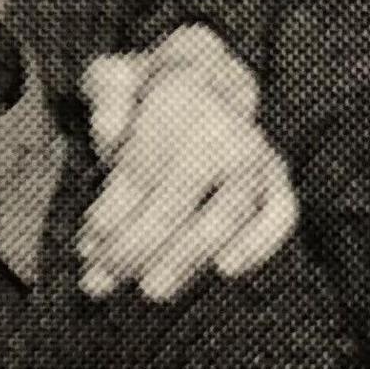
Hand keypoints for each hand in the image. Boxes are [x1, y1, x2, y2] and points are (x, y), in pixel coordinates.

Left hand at [77, 28, 297, 300]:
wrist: (201, 79)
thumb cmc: (144, 94)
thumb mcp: (113, 79)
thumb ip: (107, 96)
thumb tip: (109, 132)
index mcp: (181, 92)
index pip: (142, 165)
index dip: (113, 210)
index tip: (88, 242)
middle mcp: (224, 123)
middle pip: (177, 197)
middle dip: (135, 245)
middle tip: (100, 280)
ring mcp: (255, 153)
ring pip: (225, 213)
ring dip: (185, 257)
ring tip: (151, 289)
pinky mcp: (277, 180)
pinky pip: (280, 214)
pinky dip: (259, 243)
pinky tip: (225, 271)